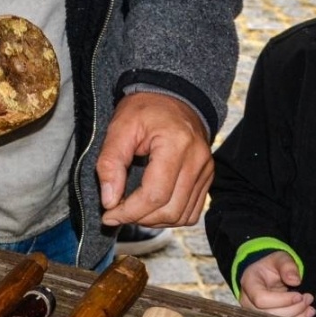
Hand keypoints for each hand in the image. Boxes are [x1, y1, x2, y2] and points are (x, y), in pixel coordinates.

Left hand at [96, 93, 212, 227]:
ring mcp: (205, 169)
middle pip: (170, 210)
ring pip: (182, 216)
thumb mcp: (120, 128)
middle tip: (118, 210)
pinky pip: (192, 211)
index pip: (154, 194)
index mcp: (176, 143)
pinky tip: (153, 206)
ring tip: (134, 208)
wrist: (171, 96)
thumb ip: (110, 163)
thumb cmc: (144, 109)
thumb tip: (109, 201)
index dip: (129, 211)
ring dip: (154, 220)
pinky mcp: (207, 177)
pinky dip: (171, 216)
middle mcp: (197, 159)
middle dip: (139, 218)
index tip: (108, 214)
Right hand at [239, 252, 314, 316]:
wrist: (267, 275)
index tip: (299, 295)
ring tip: (309, 305)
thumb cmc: (272, 266)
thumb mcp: (280, 258)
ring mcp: (255, 314)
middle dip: (293, 309)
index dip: (282, 300)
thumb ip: (287, 265)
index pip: (261, 299)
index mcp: (249, 283)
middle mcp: (248, 302)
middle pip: (270, 314)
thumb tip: (295, 281)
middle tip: (308, 298)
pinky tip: (307, 313)